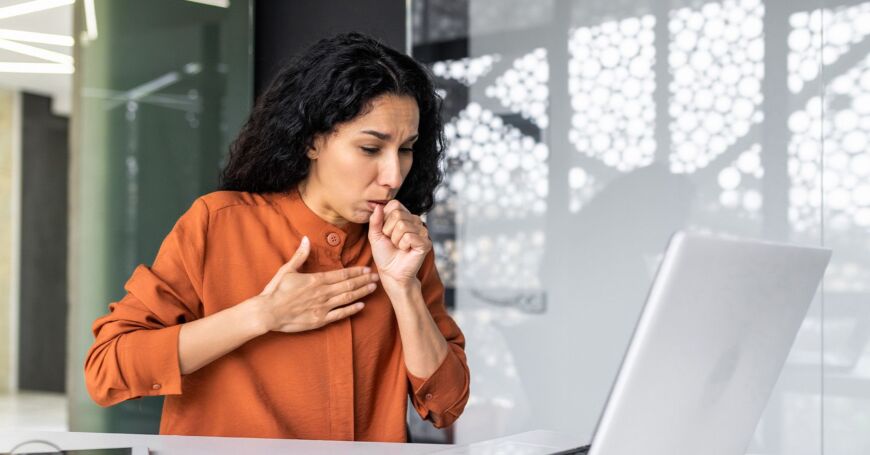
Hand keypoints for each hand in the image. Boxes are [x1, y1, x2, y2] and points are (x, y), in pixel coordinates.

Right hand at [255, 236, 379, 332]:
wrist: (267, 312)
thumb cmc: (275, 290)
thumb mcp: (287, 269)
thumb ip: (300, 255)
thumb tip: (306, 239)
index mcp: (316, 279)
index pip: (341, 274)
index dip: (356, 271)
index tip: (367, 269)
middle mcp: (323, 293)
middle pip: (348, 285)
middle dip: (364, 280)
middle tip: (376, 277)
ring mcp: (322, 307)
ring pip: (347, 298)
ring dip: (361, 292)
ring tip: (372, 288)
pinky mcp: (320, 320)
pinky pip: (340, 314)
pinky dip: (352, 310)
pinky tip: (361, 306)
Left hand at [368, 200, 431, 284]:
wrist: (391, 272)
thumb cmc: (384, 253)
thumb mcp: (374, 235)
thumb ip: (375, 220)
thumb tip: (378, 206)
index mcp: (404, 215)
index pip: (394, 204)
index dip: (385, 218)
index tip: (385, 231)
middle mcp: (415, 221)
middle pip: (397, 214)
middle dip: (388, 231)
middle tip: (392, 241)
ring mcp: (422, 231)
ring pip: (402, 225)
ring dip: (395, 240)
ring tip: (399, 246)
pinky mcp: (426, 243)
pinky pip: (409, 237)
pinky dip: (402, 245)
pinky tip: (406, 250)